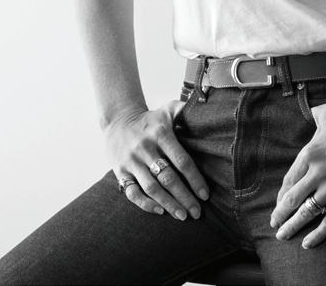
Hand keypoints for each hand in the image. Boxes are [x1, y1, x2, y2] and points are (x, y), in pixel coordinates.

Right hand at [104, 100, 209, 220]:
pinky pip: (132, 192)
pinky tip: (160, 211)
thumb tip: (207, 114)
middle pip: (168, 177)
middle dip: (184, 197)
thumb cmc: (151, 119)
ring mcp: (132, 162)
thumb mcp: (168, 109)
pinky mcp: (120, 172)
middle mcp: (145, 148)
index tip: (205, 194)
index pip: (181, 160)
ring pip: (152, 187)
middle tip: (197, 212)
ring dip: (168, 204)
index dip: (194, 179)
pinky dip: (145, 204)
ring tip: (182, 216)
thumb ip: (185, 111)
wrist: (118, 121)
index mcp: (161, 134)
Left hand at [270, 102, 325, 248]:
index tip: (278, 203)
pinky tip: (307, 243)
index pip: (289, 180)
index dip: (281, 195)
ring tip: (283, 235)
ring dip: (292, 226)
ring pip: (307, 212)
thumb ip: (314, 114)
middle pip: (293, 199)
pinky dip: (318, 234)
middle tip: (274, 223)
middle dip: (281, 214)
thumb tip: (310, 113)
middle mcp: (318, 173)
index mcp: (309, 154)